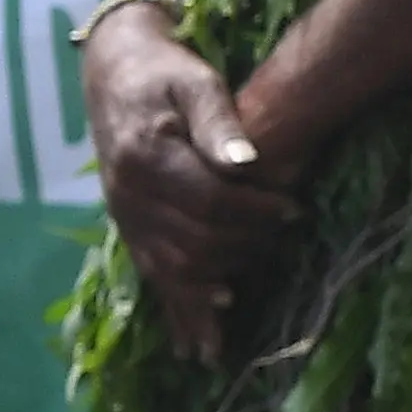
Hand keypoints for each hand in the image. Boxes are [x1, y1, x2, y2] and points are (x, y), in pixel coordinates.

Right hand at [84, 16, 293, 363]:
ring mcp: (124, 216)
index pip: (210, 202)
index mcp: (146, 157)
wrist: (117, 70)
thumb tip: (248, 164)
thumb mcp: (198, 82)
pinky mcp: (128, 227)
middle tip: (284, 240)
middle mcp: (128, 194)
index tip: (294, 210)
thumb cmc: (167, 72)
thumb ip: (221, 124)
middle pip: (192, 242)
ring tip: (237, 315)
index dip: (256, 212)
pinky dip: (177, 309)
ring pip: (169, 270)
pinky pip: (151, 277)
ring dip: (206, 296)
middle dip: (243, 248)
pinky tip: (198, 342)